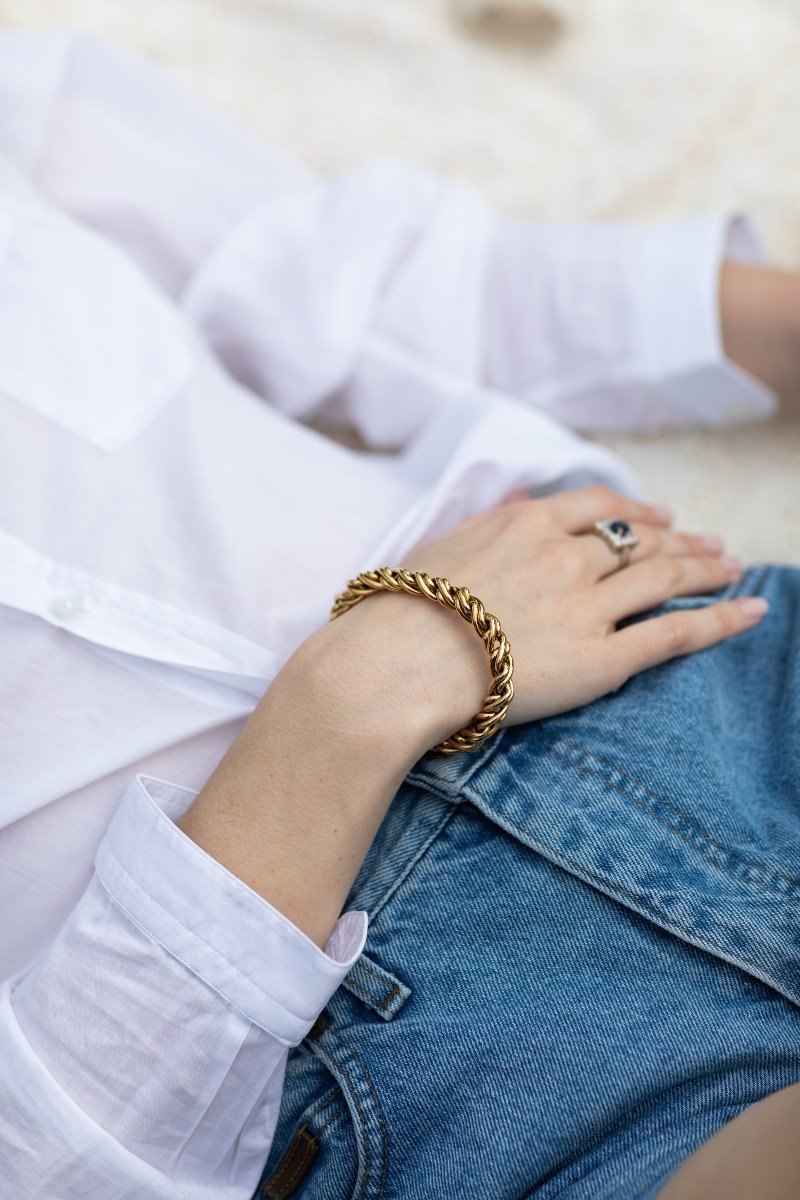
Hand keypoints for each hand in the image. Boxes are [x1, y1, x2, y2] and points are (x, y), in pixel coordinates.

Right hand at [344, 483, 766, 744]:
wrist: (399, 662)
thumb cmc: (401, 610)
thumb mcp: (440, 547)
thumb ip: (490, 522)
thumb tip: (519, 500)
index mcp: (525, 525)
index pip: (597, 505)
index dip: (634, 508)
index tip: (656, 514)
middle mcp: (566, 556)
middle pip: (639, 539)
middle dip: (680, 538)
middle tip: (709, 542)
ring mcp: (588, 605)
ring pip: (663, 576)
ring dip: (705, 568)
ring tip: (732, 567)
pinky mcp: (603, 658)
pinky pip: (675, 631)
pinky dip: (719, 619)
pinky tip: (751, 612)